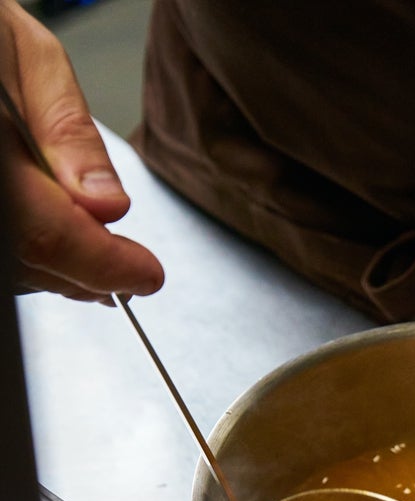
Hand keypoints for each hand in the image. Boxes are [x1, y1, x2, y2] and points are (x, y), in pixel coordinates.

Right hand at [1, 0, 163, 302]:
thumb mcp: (28, 59)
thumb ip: (70, 134)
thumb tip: (108, 204)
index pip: (50, 236)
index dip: (106, 265)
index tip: (147, 273)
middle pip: (34, 263)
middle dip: (93, 271)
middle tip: (135, 267)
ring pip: (18, 268)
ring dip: (66, 269)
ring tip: (103, 254)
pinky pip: (8, 257)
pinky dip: (38, 256)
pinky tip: (63, 243)